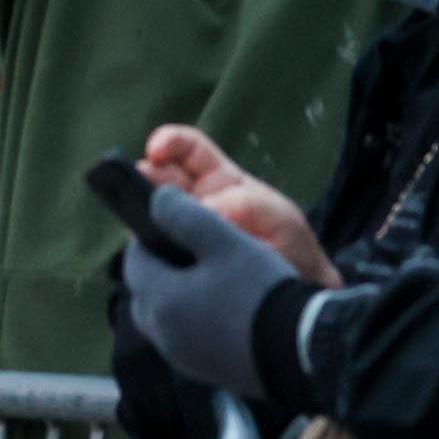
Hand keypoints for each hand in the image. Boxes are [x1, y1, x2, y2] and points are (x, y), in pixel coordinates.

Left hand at [120, 183, 303, 399]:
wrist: (301, 352)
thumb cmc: (259, 290)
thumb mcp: (223, 239)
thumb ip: (182, 214)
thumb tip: (156, 200)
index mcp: (159, 300)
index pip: (134, 260)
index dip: (148, 238)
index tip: (172, 226)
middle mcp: (162, 335)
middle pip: (145, 292)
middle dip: (159, 268)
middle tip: (191, 251)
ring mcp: (184, 359)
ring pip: (165, 318)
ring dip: (177, 295)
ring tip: (212, 278)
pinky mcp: (208, 373)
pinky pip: (187, 339)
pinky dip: (195, 320)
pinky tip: (226, 309)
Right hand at [142, 127, 336, 286]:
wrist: (296, 297)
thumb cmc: (289, 246)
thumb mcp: (278, 218)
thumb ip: (246, 207)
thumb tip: (205, 208)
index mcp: (217, 180)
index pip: (186, 149)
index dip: (168, 142)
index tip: (155, 151)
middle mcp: (193, 203)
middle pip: (156, 179)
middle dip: (143, 178)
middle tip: (145, 192)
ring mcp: (181, 235)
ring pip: (148, 217)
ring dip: (142, 218)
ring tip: (146, 226)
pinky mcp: (175, 267)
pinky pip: (153, 255)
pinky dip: (149, 255)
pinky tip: (155, 260)